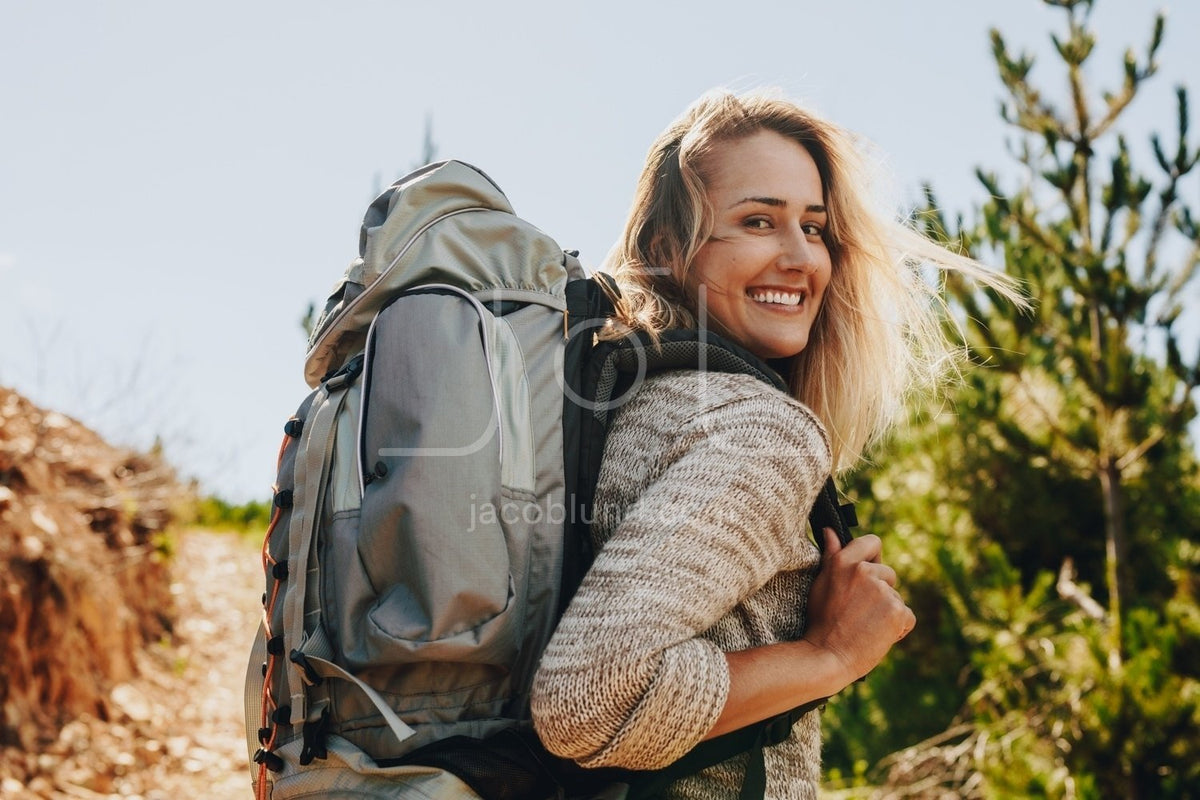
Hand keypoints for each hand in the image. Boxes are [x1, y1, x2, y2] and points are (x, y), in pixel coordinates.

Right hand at [803, 529, 915, 685]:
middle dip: (880, 591)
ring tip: (865, 626)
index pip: (872, 542)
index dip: (873, 557)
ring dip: (887, 611)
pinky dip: (897, 627)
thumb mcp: (821, 583)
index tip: (867, 572)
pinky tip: (877, 635)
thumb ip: (831, 555)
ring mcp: (883, 591)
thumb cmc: (821, 621)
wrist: (828, 656)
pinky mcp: (898, 611)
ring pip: (896, 597)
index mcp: (844, 562)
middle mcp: (865, 572)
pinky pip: (906, 616)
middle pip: (888, 574)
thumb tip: (830, 530)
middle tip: (859, 612)